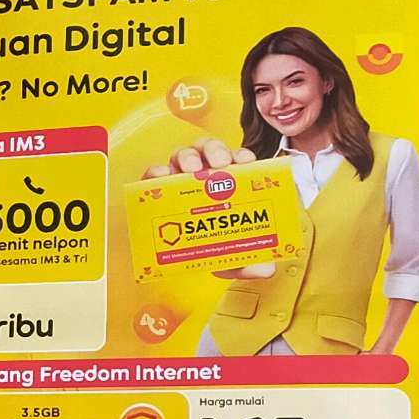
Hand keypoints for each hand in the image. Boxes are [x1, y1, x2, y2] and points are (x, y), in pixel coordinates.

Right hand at [140, 141, 274, 279]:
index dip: (241, 155)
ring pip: (184, 155)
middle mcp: (203, 178)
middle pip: (209, 151)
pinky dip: (157, 171)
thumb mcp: (232, 259)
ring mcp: (179, 181)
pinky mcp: (156, 190)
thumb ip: (249, 262)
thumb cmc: (211, 250)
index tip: (246, 162)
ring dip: (189, 156)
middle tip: (220, 164)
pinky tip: (163, 176)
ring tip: (192, 170)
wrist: (184, 259)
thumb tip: (266, 268)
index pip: (236, 161)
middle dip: (216, 150)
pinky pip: (153, 174)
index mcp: (227, 185)